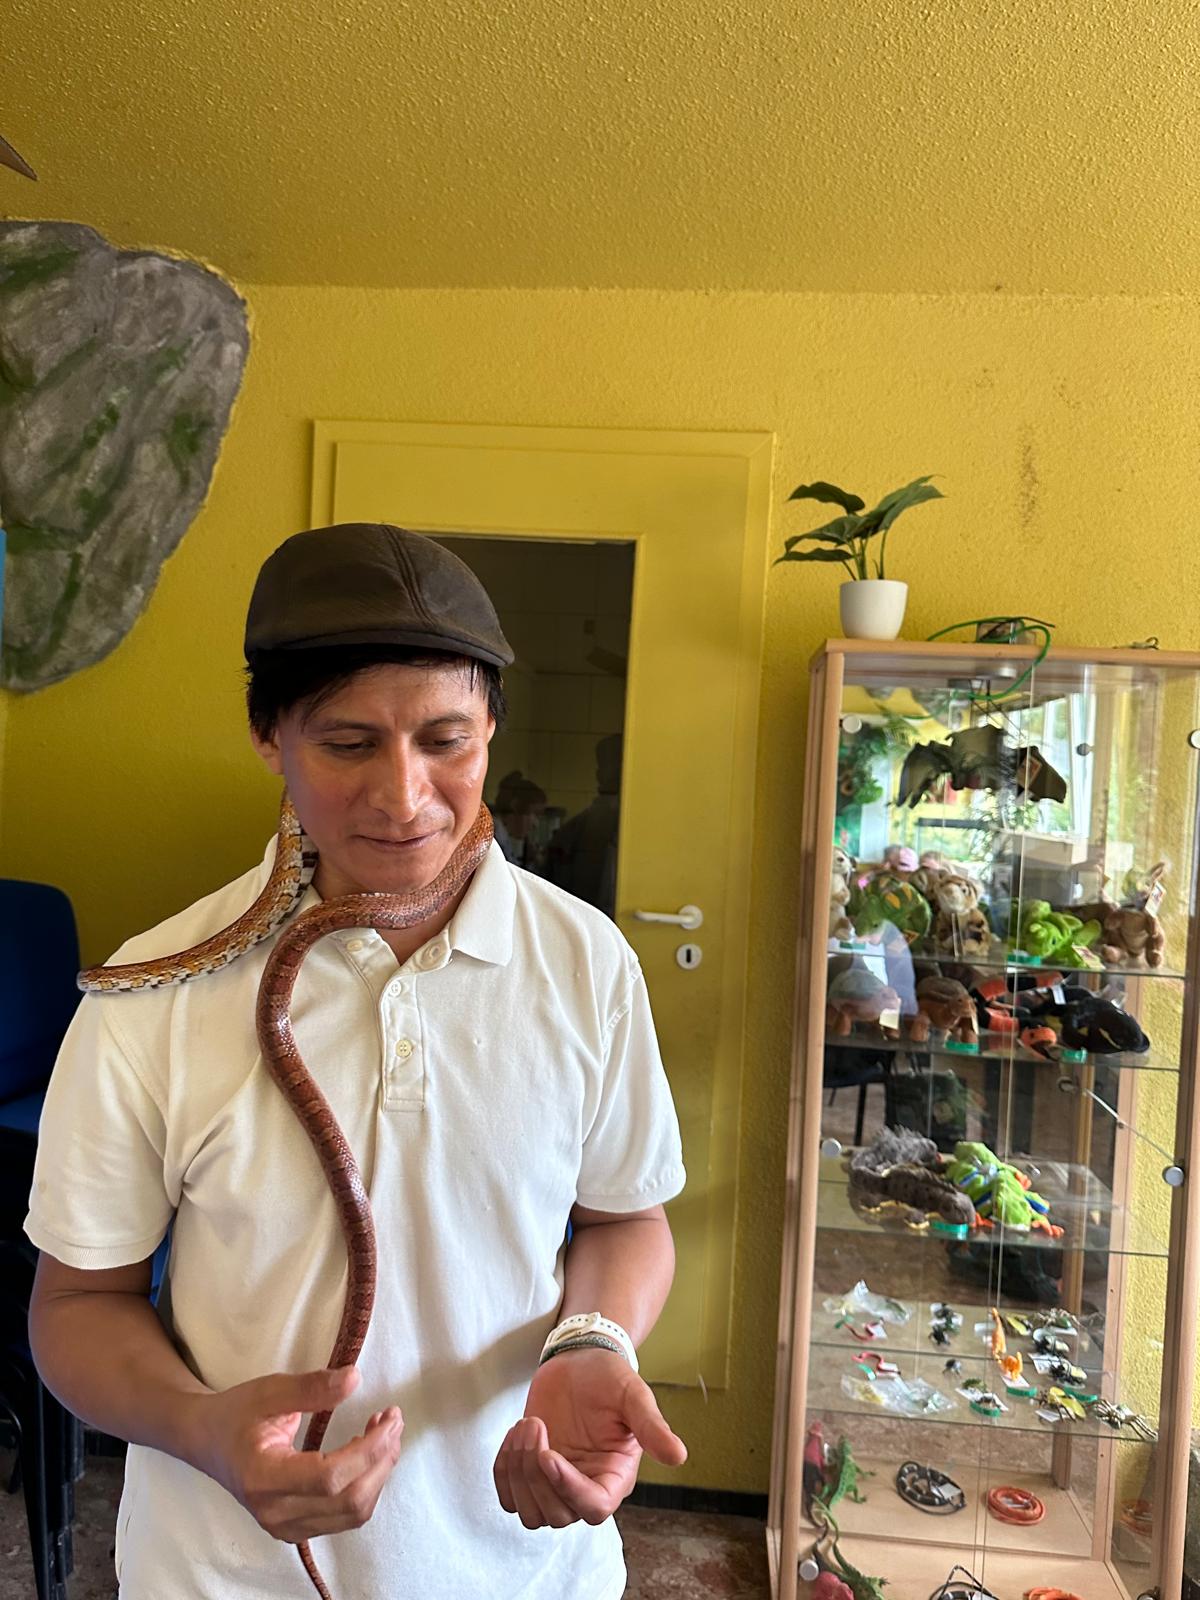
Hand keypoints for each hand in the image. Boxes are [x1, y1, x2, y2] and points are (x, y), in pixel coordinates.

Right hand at [186, 1365, 403, 1542]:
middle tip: (394, 1420)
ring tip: (385, 1433)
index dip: (368, 1449)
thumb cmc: (236, 1414)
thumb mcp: (269, 1390)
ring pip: (352, 1514)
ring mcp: (284, 1527)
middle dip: (382, 1459)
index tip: (389, 1416)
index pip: (329, 1477)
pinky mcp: (295, 1528)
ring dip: (379, 1474)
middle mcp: (274, 1512)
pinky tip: (367, 1454)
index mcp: (263, 1477)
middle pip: (348, 1500)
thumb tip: (355, 1379)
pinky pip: (344, 1518)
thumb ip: (311, 1387)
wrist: (207, 1441)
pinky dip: (366, 1486)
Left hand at [493, 1349, 685, 1529]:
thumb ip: (652, 1426)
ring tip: (526, 1424)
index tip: (549, 1454)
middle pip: (556, 1515)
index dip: (569, 1489)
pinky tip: (515, 1434)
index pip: (594, 1508)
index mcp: (615, 1476)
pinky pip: (509, 1496)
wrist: (578, 1362)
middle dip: (536, 1475)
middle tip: (535, 1424)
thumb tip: (679, 1456)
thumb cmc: (609, 1377)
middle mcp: (585, 1487)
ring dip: (517, 1472)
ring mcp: (555, 1485)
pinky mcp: (531, 1475)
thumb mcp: (633, 1394)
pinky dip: (503, 1470)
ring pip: (530, 1513)